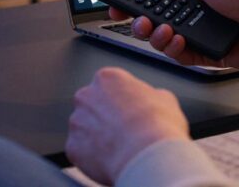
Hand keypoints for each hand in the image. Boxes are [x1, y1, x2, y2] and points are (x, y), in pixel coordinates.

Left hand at [66, 67, 189, 184]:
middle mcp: (86, 96)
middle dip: (105, 117)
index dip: (122, 101)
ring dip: (97, 137)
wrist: (146, 155)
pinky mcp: (72, 146)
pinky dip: (92, 156)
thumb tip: (152, 99)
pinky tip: (110, 160)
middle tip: (123, 131)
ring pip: (85, 129)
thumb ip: (150, 95)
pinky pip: (81, 151)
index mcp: (107, 78)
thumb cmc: (158, 125)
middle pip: (93, 106)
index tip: (130, 112)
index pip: (109, 86)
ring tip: (119, 149)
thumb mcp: (165, 99)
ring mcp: (76, 121)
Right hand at [108, 0, 238, 68]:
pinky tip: (177, 41)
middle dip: (139, 19)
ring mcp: (199, 34)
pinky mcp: (206, 55)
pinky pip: (180, 55)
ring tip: (162, 30)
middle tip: (134, 19)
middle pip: (154, 18)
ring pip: (163, 38)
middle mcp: (194, 12)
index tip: (117, 2)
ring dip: (156, 34)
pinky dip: (174, 49)